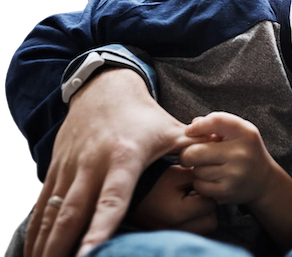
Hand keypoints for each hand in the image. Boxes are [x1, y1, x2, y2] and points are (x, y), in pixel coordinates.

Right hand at [26, 69, 197, 256]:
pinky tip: (31, 251)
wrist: (104, 90)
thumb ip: (194, 148)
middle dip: (63, 246)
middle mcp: (92, 164)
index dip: (103, 225)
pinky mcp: (56, 167)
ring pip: (51, 211)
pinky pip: (41, 203)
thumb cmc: (145, 117)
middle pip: (73, 212)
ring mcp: (70, 166)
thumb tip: (221, 157)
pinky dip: (34, 229)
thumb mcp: (171, 130)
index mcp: (123, 157)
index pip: (113, 197)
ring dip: (43, 243)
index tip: (93, 252)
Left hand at [181, 112, 277, 205]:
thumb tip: (194, 124)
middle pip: (195, 151)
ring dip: (197, 169)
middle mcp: (241, 152)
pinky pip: (200, 185)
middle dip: (187, 153)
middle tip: (191, 155)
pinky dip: (201, 183)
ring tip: (209, 168)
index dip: (198, 126)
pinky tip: (212, 180)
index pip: (215, 121)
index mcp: (246, 133)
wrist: (265, 181)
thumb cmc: (247, 152)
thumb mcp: (241, 133)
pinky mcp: (227, 191)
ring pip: (197, 170)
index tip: (190, 131)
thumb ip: (218, 124)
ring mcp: (234, 173)